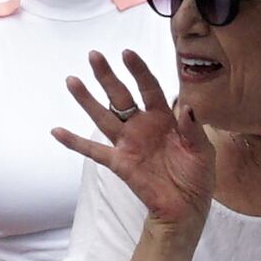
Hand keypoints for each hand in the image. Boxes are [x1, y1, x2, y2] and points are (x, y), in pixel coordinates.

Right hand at [60, 51, 218, 231]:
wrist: (186, 208)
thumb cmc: (197, 175)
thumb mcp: (203, 150)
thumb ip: (193, 129)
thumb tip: (187, 107)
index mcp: (164, 118)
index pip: (149, 88)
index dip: (139, 71)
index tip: (127, 53)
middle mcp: (143, 126)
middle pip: (121, 96)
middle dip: (108, 76)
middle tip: (94, 55)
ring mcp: (128, 143)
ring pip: (103, 117)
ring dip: (87, 100)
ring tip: (72, 81)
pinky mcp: (119, 163)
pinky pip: (94, 151)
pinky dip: (75, 142)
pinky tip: (57, 131)